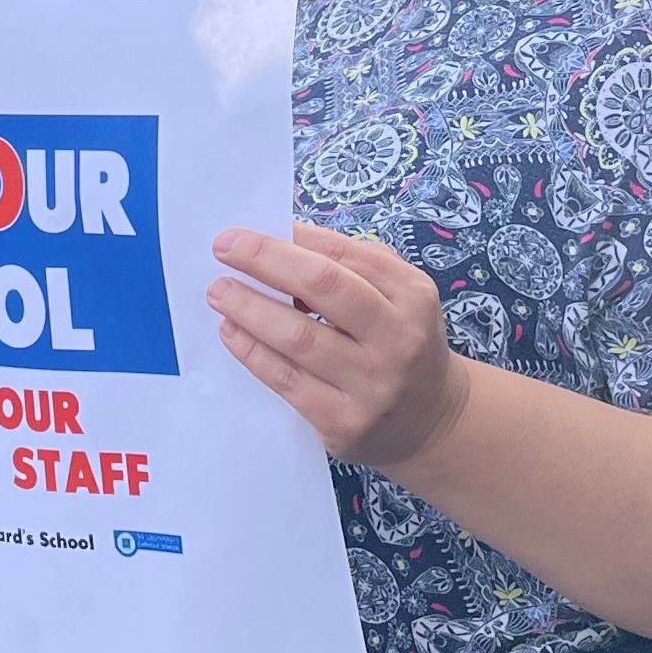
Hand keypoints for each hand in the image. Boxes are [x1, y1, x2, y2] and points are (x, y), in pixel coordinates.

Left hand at [209, 223, 471, 473]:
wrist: (432, 421)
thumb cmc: (400, 343)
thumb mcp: (399, 296)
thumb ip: (352, 264)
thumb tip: (282, 238)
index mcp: (412, 294)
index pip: (344, 255)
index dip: (292, 238)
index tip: (249, 231)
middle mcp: (397, 338)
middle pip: (322, 286)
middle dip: (266, 260)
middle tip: (223, 247)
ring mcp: (372, 383)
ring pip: (298, 337)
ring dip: (250, 308)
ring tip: (219, 291)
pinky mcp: (345, 421)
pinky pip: (287, 380)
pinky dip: (253, 352)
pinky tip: (231, 332)